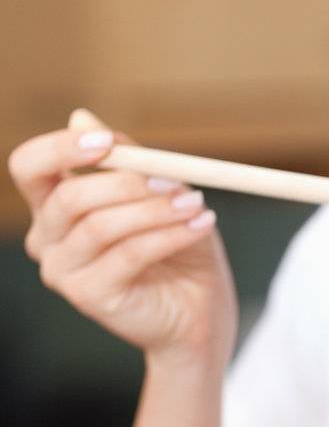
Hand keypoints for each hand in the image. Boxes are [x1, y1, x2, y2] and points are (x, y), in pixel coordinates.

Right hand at [9, 110, 237, 368]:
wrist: (200, 310)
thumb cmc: (177, 248)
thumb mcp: (157, 192)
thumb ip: (124, 159)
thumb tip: (81, 117)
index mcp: (53, 206)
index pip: (30, 167)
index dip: (61, 148)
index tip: (107, 140)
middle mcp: (47, 239)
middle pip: (67, 197)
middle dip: (124, 182)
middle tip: (173, 177)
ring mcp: (63, 271)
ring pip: (101, 226)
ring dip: (154, 209)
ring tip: (196, 202)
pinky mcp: (88, 297)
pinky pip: (127, 255)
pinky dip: (167, 235)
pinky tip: (200, 225)